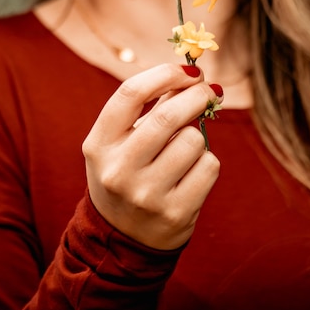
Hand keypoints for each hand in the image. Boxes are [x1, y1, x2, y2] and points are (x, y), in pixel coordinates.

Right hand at [82, 63, 220, 249]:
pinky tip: (191, 174)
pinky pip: (209, 167)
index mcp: (99, 143)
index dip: (165, 73)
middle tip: (209, 90)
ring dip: (198, 137)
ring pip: (194, 141)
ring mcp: (146, 195)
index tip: (190, 70)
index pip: (131, 93)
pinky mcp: (175, 214)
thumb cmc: (127, 172)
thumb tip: (194, 74)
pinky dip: (206, 162)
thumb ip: (154, 106)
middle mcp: (118, 169)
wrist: (122, 238)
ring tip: (184, 151)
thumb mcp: (123, 140)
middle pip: (168, 116)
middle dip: (197, 95)